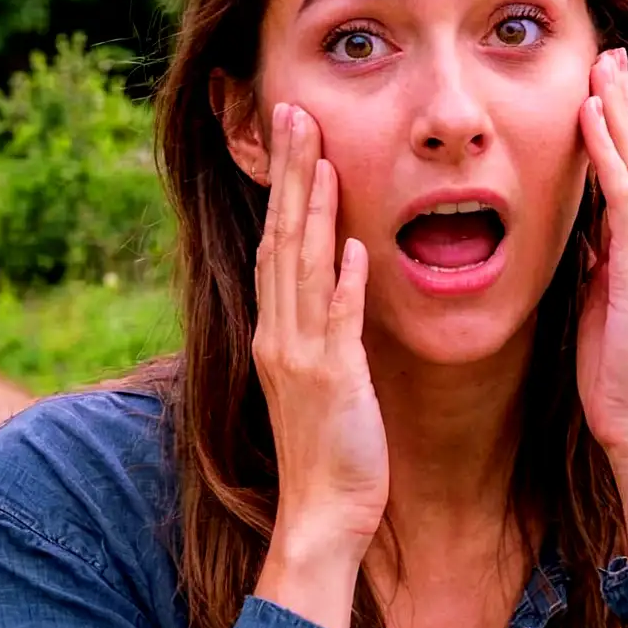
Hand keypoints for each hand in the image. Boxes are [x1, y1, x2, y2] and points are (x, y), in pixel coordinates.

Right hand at [252, 103, 388, 627]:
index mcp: (276, 330)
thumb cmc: (330, 448)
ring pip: (300, 270)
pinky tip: (352, 247)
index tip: (293, 133)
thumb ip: (327, 319)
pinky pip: (335, 325)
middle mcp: (279, 335)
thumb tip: (344, 262)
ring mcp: (300, 357)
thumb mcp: (321, 375)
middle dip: (289, 174)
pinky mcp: (330, 382)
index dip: (284, 185)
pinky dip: (340, 285)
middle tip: (293, 113)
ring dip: (311, 211)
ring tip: (320, 155)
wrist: (322, 513)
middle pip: (280, 238)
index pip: (276, 241)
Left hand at [577, 49, 627, 556]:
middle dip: (624, 103)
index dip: (621, 125)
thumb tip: (580, 228)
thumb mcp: (600, 299)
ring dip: (618, 114)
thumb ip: (597, 259)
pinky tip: (593, 121)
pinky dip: (609, 155)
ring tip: (601, 69)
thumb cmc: (616, 369)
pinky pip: (626, 198)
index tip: (602, 83)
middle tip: (607, 54)